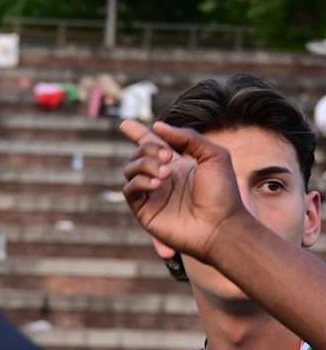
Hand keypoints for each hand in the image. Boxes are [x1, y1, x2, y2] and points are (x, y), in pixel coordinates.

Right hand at [119, 119, 247, 266]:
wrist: (221, 225)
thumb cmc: (223, 192)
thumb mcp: (215, 155)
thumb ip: (188, 137)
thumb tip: (157, 127)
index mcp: (177, 164)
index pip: (151, 145)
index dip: (138, 134)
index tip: (126, 124)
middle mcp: (161, 177)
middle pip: (138, 153)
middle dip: (149, 149)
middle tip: (169, 156)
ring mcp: (151, 194)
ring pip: (130, 169)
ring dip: (145, 164)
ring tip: (167, 173)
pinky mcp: (144, 210)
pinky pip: (129, 189)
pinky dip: (140, 182)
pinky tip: (158, 183)